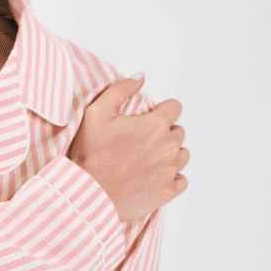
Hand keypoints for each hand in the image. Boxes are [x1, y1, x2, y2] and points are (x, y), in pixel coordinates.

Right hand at [67, 75, 189, 221]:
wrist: (88, 193)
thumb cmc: (90, 153)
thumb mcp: (96, 112)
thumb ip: (120, 90)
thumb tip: (140, 77)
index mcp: (155, 126)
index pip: (175, 107)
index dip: (162, 109)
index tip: (149, 116)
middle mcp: (169, 147)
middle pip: (179, 132)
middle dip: (164, 132)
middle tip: (141, 139)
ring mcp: (170, 171)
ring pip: (182, 155)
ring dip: (169, 153)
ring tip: (147, 157)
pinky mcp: (168, 192)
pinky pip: (181, 180)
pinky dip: (171, 176)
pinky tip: (154, 175)